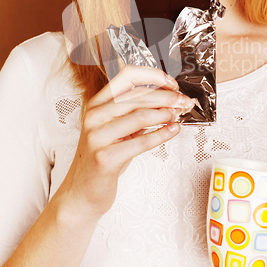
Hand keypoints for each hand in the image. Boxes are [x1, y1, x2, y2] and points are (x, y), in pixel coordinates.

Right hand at [56, 65, 193, 220]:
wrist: (82, 191)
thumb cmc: (104, 157)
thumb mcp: (116, 127)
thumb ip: (135, 110)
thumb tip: (169, 97)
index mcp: (97, 103)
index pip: (127, 75)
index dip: (153, 76)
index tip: (172, 83)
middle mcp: (94, 116)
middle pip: (138, 95)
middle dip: (167, 97)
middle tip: (183, 101)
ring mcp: (97, 136)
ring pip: (140, 116)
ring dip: (165, 114)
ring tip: (177, 115)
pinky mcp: (105, 157)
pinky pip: (141, 142)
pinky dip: (162, 134)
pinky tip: (173, 130)